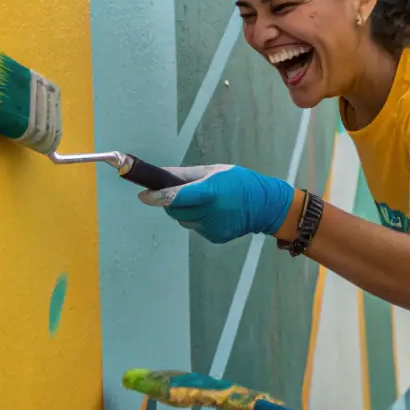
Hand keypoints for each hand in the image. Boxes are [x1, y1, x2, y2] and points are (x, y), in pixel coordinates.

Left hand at [137, 164, 293, 243]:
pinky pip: (196, 227)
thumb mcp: (215, 171)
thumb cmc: (240, 183)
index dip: (156, 196)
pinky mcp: (215, 237)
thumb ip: (186, 175)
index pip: (175, 197)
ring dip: (186, 211)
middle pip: (174, 210)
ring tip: (206, 202)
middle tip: (180, 194)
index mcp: (210, 192)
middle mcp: (210, 212)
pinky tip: (215, 213)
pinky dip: (199, 220)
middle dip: (170, 202)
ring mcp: (212, 227)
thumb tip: (160, 175)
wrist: (266, 206)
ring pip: (183, 220)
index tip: (143, 195)